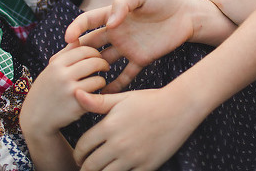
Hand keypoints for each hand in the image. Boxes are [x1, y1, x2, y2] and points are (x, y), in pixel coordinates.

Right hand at [19, 43, 108, 136]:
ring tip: (99, 82)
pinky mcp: (77, 106)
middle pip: (93, 62)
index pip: (83, 49)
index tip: (97, 57)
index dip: (94, 52)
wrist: (35, 119)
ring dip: (101, 80)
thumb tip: (78, 39)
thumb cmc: (45, 91)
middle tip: (105, 67)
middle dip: (102, 63)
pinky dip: (99, 94)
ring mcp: (70, 91)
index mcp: (56, 64)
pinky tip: (95, 94)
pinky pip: (96, 95)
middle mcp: (62, 75)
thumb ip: (64, 55)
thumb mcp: (50, 70)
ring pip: (98, 79)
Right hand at [65, 0, 213, 92]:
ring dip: (93, 71)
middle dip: (77, 54)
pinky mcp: (141, 59)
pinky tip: (105, 96)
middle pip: (91, 44)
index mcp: (114, 14)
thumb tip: (110, 21)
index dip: (76, 28)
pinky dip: (116, 85)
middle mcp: (117, 32)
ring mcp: (128, 47)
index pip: (88, 21)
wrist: (188, 13)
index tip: (68, 38)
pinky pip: (126, 75)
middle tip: (63, 67)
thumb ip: (124, 3)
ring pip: (104, 62)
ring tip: (82, 84)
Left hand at [72, 87, 200, 170]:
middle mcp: (118, 144)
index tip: (79, 156)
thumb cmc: (149, 100)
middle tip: (85, 167)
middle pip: (91, 165)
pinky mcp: (146, 167)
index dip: (78, 153)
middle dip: (85, 168)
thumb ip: (98, 101)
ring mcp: (132, 157)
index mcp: (109, 126)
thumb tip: (76, 92)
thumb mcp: (122, 98)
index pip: (83, 146)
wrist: (179, 108)